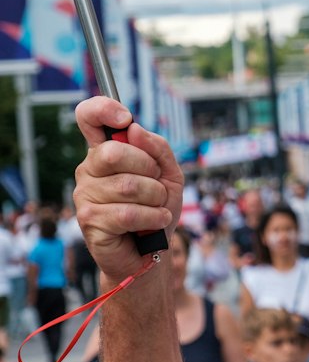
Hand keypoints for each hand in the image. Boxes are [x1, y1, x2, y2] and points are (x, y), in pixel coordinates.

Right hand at [74, 97, 181, 284]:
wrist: (152, 252)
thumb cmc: (156, 210)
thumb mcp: (169, 174)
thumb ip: (157, 148)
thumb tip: (134, 129)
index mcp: (105, 152)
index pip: (88, 117)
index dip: (103, 109)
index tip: (125, 119)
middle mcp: (89, 170)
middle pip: (114, 152)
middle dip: (148, 169)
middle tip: (157, 186)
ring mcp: (85, 195)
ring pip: (128, 186)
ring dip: (155, 199)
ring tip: (157, 209)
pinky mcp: (89, 220)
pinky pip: (127, 212)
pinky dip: (152, 217)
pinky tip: (156, 222)